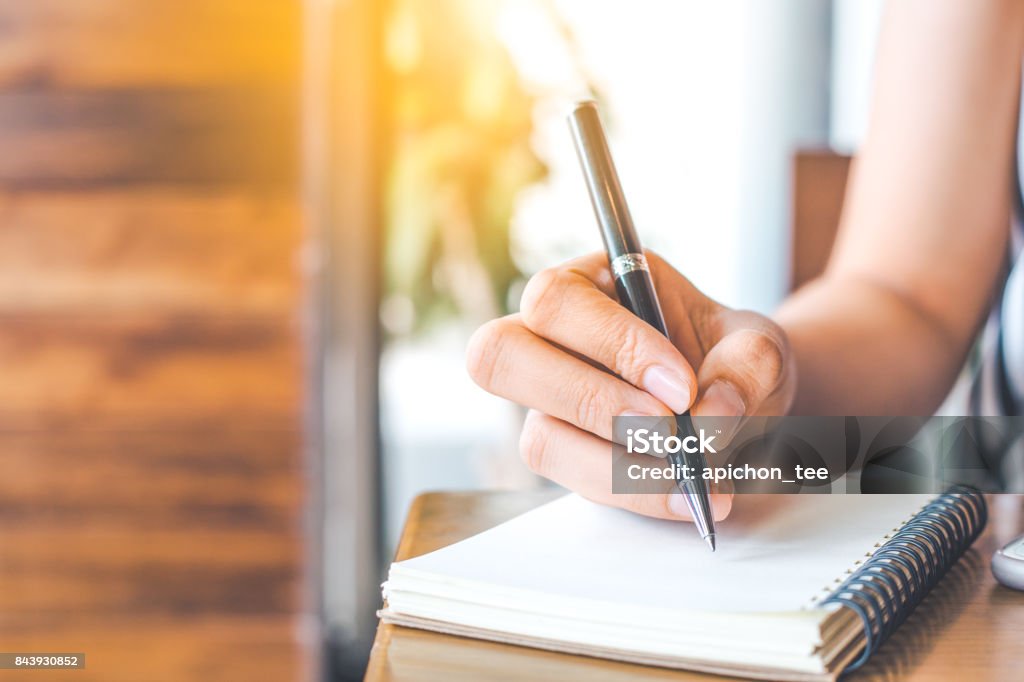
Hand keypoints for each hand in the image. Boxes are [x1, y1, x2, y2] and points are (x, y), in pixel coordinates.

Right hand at [466, 251, 794, 520]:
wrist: (740, 405)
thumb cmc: (730, 357)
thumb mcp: (757, 343)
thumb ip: (747, 364)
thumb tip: (711, 415)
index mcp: (587, 284)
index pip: (557, 301)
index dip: (610, 344)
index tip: (681, 386)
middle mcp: (547, 340)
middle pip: (499, 357)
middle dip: (590, 402)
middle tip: (667, 430)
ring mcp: (546, 404)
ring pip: (537, 438)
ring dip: (618, 464)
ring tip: (694, 474)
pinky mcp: (564, 455)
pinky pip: (574, 483)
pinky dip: (635, 494)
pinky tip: (688, 497)